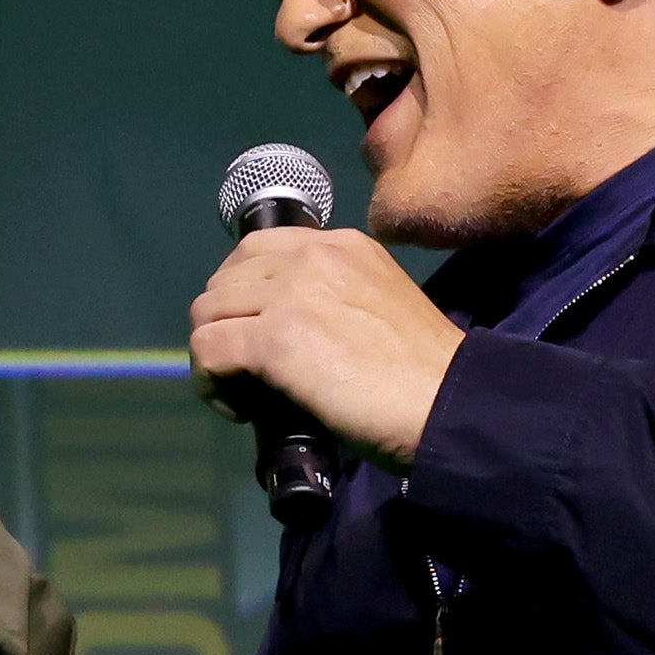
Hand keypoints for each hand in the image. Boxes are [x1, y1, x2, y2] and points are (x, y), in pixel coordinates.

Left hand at [188, 226, 461, 469]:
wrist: (448, 401)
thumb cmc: (422, 370)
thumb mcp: (378, 306)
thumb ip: (331, 298)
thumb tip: (278, 326)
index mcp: (341, 245)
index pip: (257, 249)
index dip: (241, 294)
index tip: (255, 332)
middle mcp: (312, 256)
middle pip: (224, 280)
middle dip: (224, 324)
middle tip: (246, 368)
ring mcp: (291, 294)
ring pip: (206, 313)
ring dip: (214, 356)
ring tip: (245, 392)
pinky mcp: (275, 338)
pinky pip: (206, 350)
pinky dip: (210, 383)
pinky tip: (241, 409)